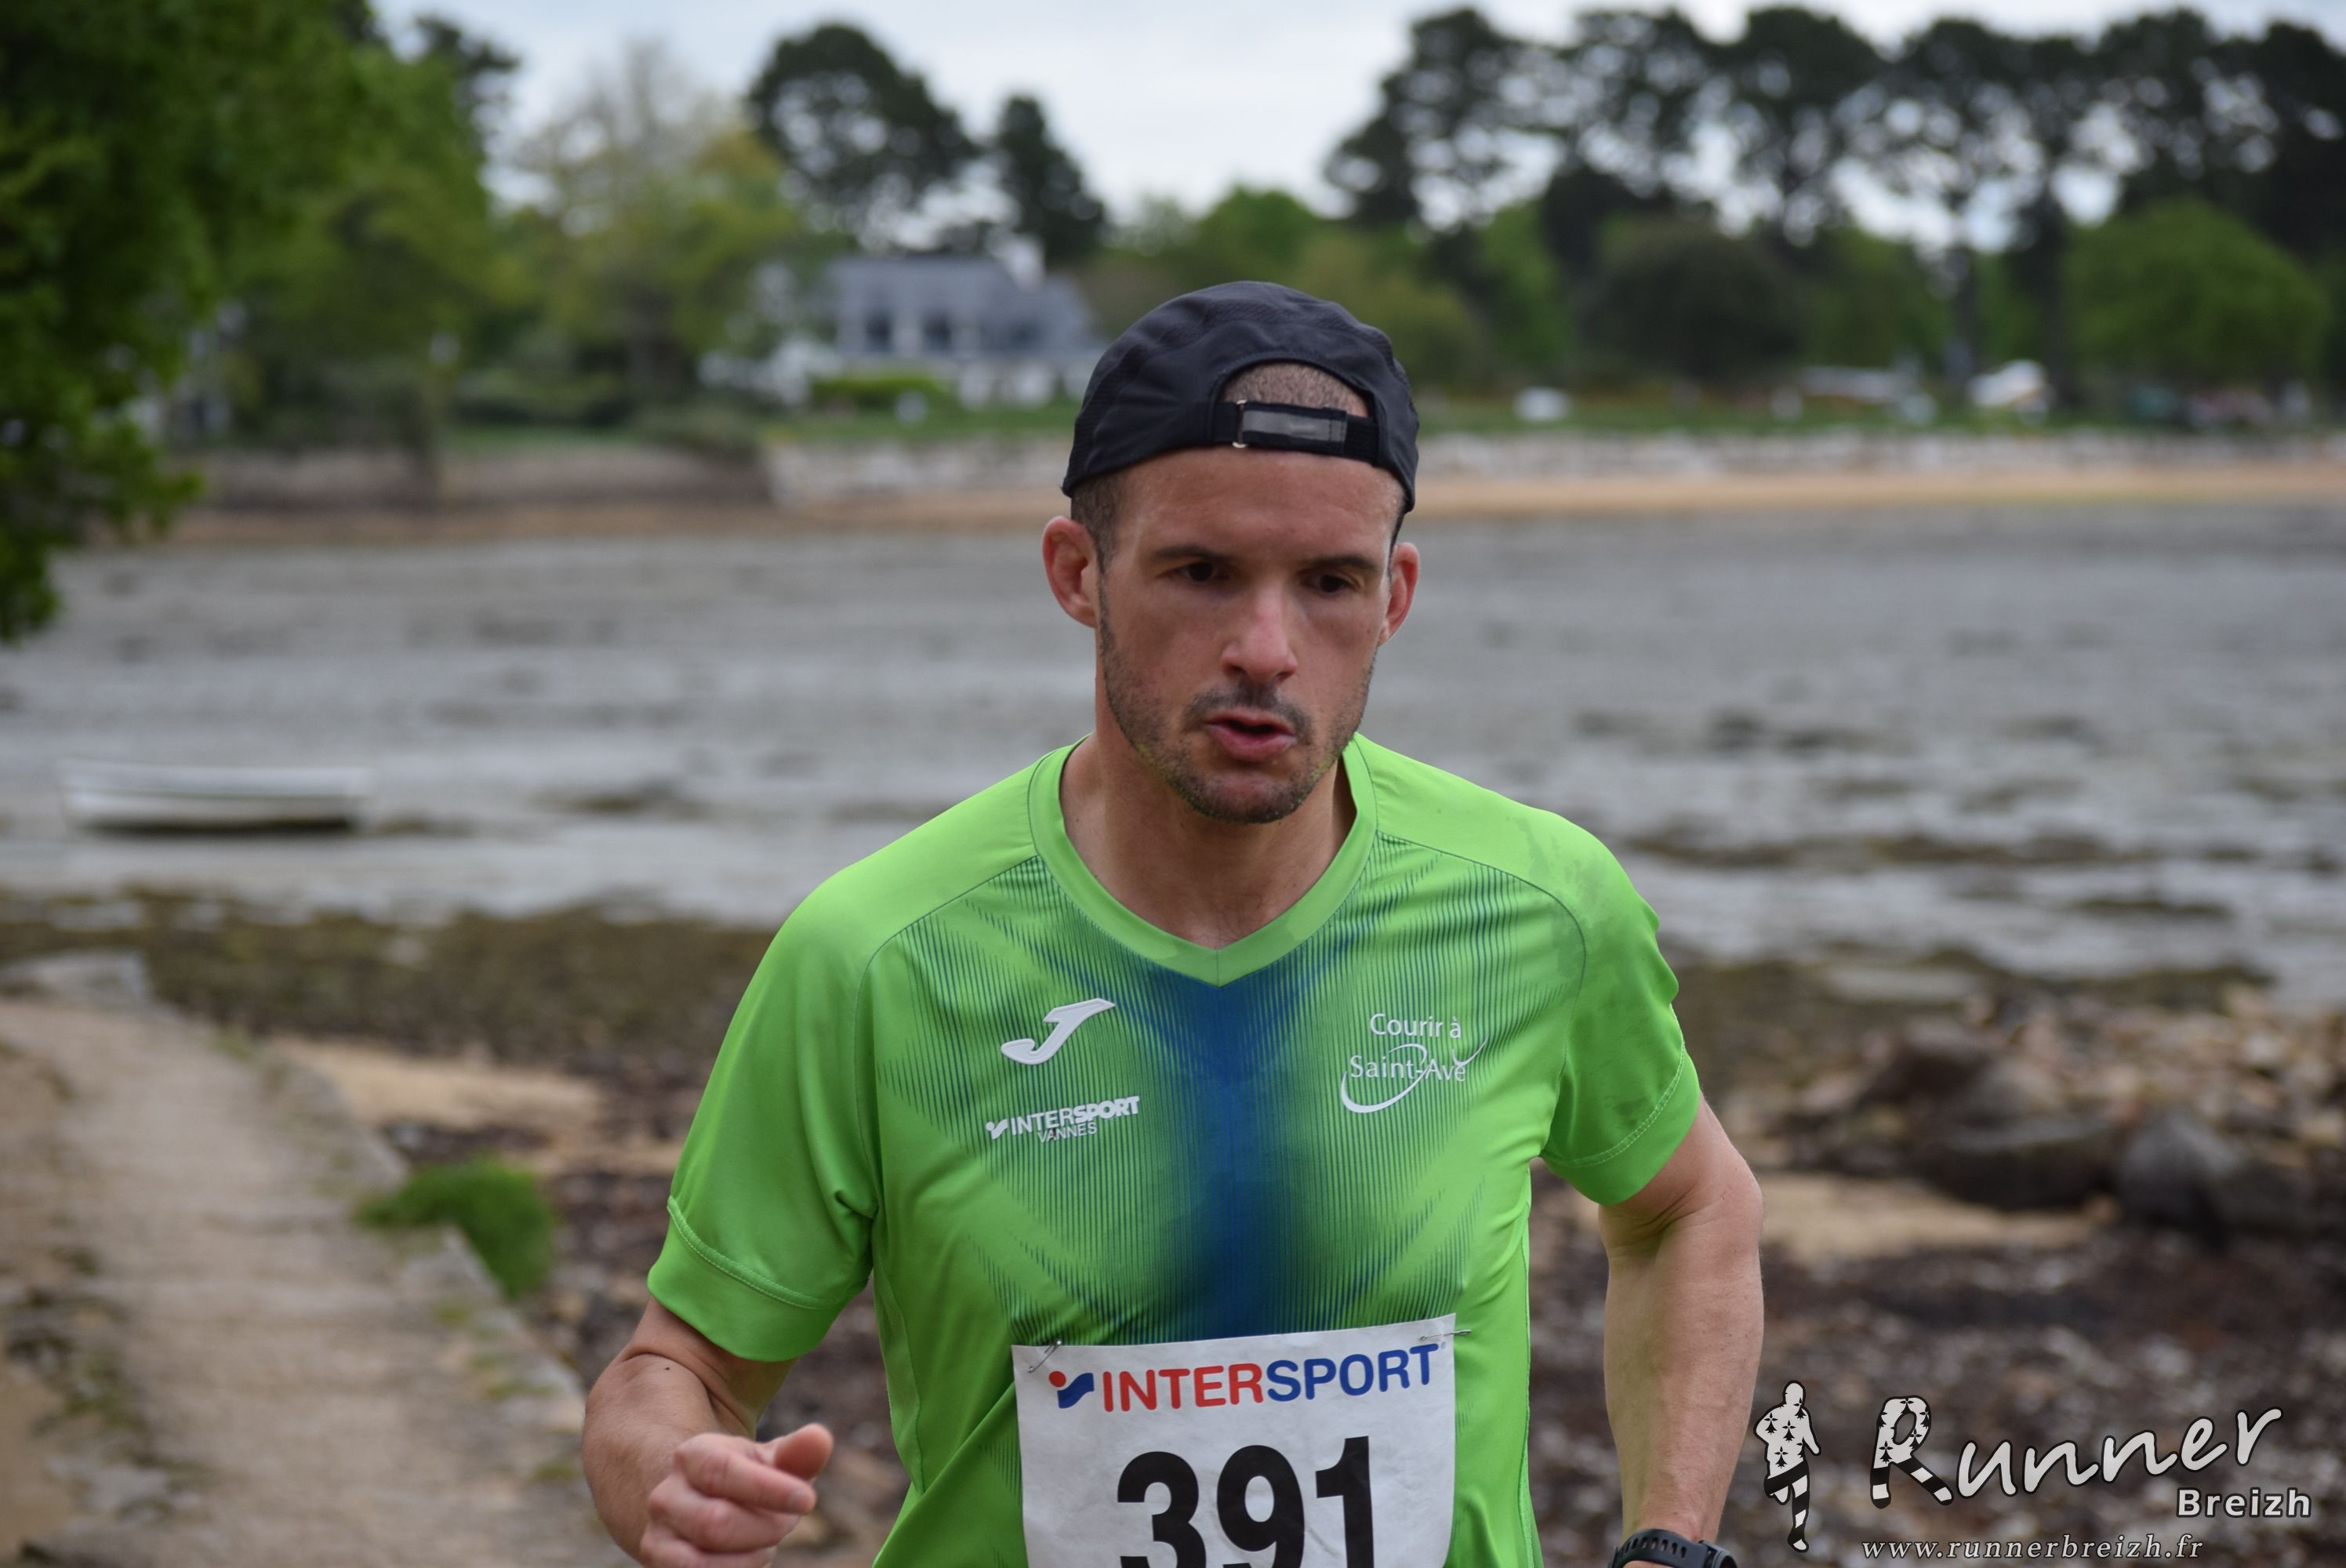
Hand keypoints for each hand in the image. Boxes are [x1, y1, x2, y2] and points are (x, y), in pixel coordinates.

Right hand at [636, 1422, 834, 1566]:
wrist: (700, 1503)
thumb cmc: (749, 1481)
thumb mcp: (771, 1462)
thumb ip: (796, 1453)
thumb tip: (819, 1438)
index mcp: (692, 1456)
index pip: (722, 1471)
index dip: (767, 1489)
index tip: (808, 1500)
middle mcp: (665, 1495)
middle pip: (715, 1522)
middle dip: (764, 1528)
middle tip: (786, 1524)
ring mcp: (658, 1535)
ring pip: (701, 1562)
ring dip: (749, 1558)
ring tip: (765, 1544)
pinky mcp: (659, 1564)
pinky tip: (751, 1559)